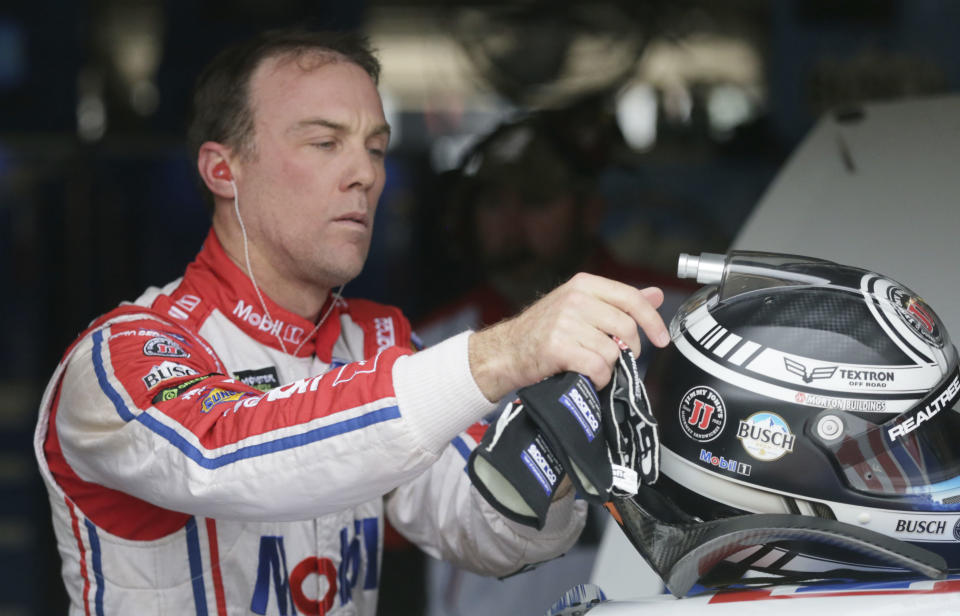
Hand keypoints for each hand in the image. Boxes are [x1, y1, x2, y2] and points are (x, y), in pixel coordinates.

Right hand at [468, 273, 668, 401]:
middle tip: (615, 359)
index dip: (652, 321)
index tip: (661, 340)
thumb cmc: (544, 331)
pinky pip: (598, 367)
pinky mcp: (557, 347)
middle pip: (626, 328)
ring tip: (593, 368)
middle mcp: (574, 299)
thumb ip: (618, 301)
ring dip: (608, 368)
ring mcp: (565, 322)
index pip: (631, 298)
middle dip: (628, 350)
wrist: (505, 352)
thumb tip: (656, 294)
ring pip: (612, 351)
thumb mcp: (580, 306)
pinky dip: (599, 379)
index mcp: (583, 285)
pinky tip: (588, 377)